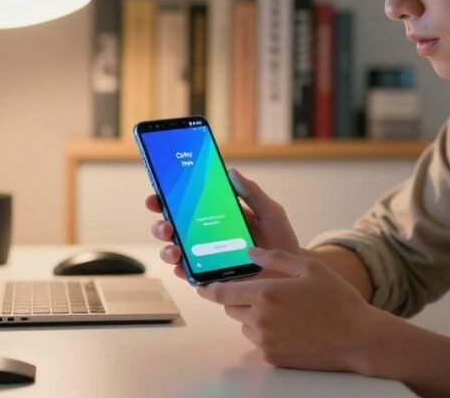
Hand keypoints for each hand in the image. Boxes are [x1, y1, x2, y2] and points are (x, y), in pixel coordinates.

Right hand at [144, 168, 300, 280]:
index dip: (166, 199)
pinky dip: (181, 270)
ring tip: (174, 249)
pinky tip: (182, 266)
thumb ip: (252, 192)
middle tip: (166, 224)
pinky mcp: (210, 278)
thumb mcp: (269, 212)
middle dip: (161, 225)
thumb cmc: (280, 240)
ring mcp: (205, 258)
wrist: (291, 272)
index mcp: (215, 215)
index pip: (185, 205)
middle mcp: (205, 236)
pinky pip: (189, 275)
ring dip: (167, 249)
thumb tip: (231, 171)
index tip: (157, 195)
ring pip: (174, 252)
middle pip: (172, 228)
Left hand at [198, 247, 384, 371]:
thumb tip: (251, 252)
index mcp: (266, 293)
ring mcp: (265, 341)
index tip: (201, 287)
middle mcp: (260, 319)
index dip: (209, 289)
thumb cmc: (338, 300)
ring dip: (254, 317)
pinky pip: (259, 342)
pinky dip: (266, 334)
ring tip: (285, 312)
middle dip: (240, 300)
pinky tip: (291, 328)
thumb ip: (276, 257)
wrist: (359, 338)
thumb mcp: (310, 268)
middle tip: (265, 294)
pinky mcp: (273, 358)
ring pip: (245, 326)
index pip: (223, 292)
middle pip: (232, 309)